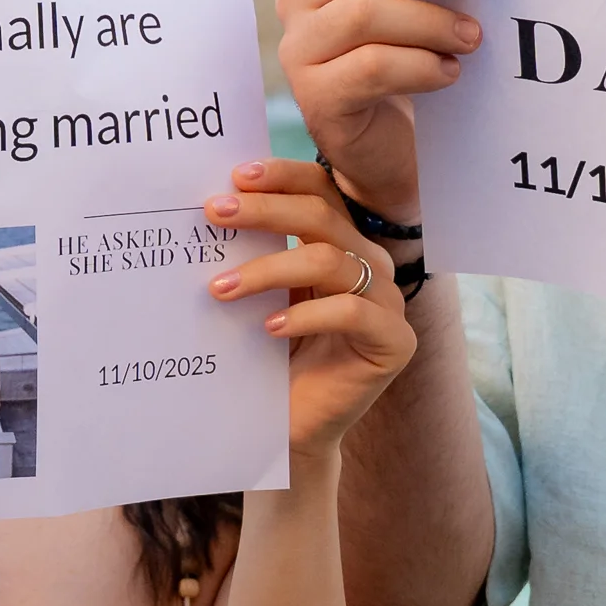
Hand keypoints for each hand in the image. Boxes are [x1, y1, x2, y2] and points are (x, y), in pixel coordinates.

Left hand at [204, 159, 417, 463]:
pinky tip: (268, 328)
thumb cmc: (272, 359)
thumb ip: (254, 252)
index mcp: (343, 243)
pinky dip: (306, 315)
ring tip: (220, 289)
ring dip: (269, 269)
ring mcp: (388, 302)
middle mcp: (370, 264)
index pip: (321, 191)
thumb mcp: (262, 296)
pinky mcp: (394, 342)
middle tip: (216, 213)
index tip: (236, 176)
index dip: (283, 176)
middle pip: (323, 217)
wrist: (292, 429)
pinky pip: (351, 311)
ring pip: (331, 261)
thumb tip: (212, 207)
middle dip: (266, 211)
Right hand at [274, 0, 491, 223]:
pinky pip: (369, 69)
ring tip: (474, 36)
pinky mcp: (317, 99)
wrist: (387, 149)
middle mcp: (302, 0)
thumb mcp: (411, 4)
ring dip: (430, 19)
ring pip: (363, 13)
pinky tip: (450, 72)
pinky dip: (420, 66)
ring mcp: (302, 50)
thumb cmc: (408, 61)